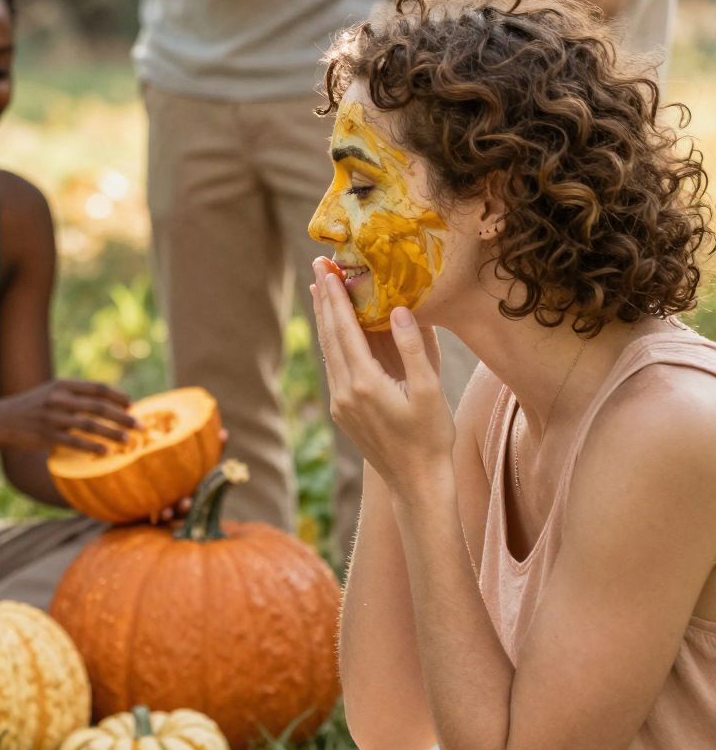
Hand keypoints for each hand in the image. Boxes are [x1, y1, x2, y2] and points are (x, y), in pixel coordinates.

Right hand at [0, 379, 134, 454]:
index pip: (98, 388)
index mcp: (63, 385)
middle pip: (99, 407)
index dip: (118, 396)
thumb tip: (106, 403)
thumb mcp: (52, 392)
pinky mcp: (46, 435)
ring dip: (112, 433)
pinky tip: (105, 452)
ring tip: (128, 441)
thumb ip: (75, 395)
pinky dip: (91, 447)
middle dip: (123, 417)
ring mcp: (52, 417)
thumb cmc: (32, 407)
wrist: (1, 420)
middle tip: (140, 426)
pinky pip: (74, 442)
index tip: (133, 405)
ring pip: (90, 425)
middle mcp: (59, 398)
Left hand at [310, 256, 453, 489]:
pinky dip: (332, 341)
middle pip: (329, 336)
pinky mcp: (343, 411)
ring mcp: (340, 403)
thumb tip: (399, 309)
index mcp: (364, 383)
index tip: (328, 270)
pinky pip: (334, 367)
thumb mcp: (429, 391)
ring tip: (321, 289)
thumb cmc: (430, 437)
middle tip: (318, 267)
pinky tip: (335, 329)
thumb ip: (413, 349)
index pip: (345, 330)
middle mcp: (344, 392)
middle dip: (324, 300)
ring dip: (325, 319)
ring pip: (328, 351)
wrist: (416, 482)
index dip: (336, 297)